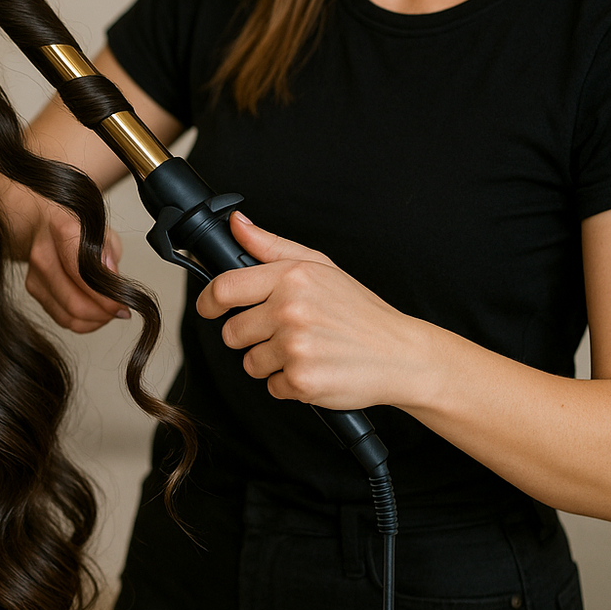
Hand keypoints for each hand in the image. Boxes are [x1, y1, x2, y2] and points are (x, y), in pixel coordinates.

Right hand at [0, 162, 128, 332]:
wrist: (44, 221)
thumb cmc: (77, 224)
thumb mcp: (102, 228)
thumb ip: (108, 253)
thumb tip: (110, 279)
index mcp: (60, 227)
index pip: (82, 270)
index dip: (106, 293)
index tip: (124, 299)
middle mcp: (42, 252)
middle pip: (74, 301)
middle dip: (103, 312)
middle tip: (121, 309)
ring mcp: (34, 273)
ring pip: (68, 315)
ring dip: (95, 320)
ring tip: (110, 311)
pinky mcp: (32, 289)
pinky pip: (62, 319)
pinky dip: (83, 322)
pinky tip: (95, 312)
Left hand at [196, 212, 435, 410]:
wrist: (402, 355)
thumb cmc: (359, 311)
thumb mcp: (320, 267)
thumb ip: (270, 246)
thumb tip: (236, 223)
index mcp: (292, 278)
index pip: (225, 288)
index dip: (208, 302)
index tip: (209, 308)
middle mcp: (291, 310)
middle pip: (232, 333)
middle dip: (250, 337)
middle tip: (283, 333)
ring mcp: (296, 347)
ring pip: (250, 363)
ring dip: (271, 362)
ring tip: (306, 350)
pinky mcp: (302, 381)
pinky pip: (272, 387)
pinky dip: (290, 384)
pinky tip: (316, 368)